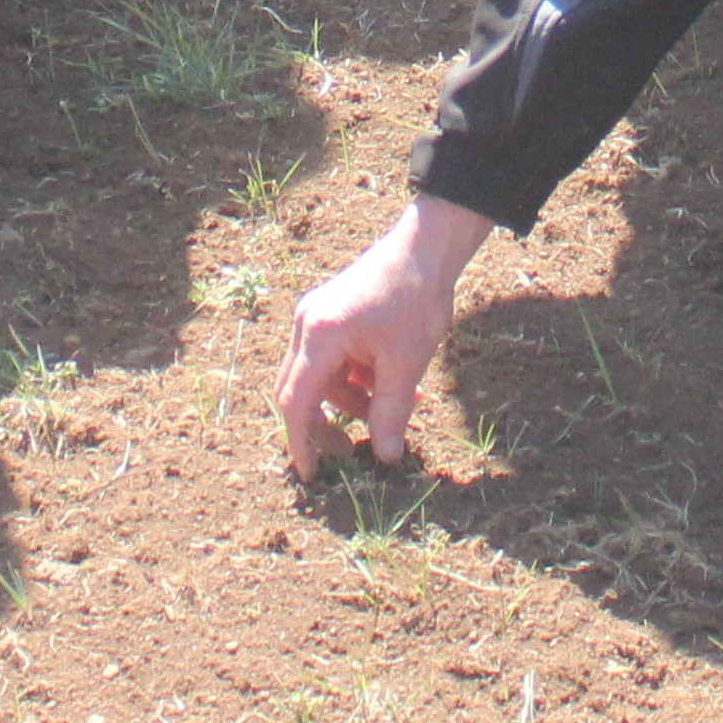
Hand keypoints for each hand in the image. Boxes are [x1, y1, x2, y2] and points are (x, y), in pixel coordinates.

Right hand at [278, 199, 492, 477]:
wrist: (426, 246)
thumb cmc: (416, 297)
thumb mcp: (406, 362)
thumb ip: (391, 411)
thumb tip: (386, 456)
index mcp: (318, 336)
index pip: (296, 402)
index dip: (301, 443)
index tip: (311, 475)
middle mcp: (306, 325)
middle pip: (300, 391)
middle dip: (325, 426)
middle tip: (352, 454)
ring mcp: (316, 317)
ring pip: (320, 378)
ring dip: (349, 401)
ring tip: (393, 409)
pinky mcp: (330, 314)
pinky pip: (332, 359)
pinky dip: (354, 379)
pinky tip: (389, 385)